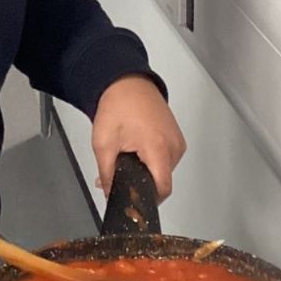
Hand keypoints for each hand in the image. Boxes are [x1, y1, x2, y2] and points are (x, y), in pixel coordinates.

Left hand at [91, 75, 185, 200]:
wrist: (127, 82)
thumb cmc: (117, 106)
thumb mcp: (103, 144)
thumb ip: (108, 175)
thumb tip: (111, 196)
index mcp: (158, 148)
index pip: (162, 189)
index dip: (147, 198)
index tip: (132, 198)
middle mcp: (174, 146)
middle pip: (161, 180)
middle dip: (140, 183)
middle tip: (118, 175)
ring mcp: (177, 141)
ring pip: (164, 170)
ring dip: (146, 170)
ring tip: (127, 156)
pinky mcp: (176, 137)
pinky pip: (166, 158)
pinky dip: (152, 159)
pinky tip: (136, 150)